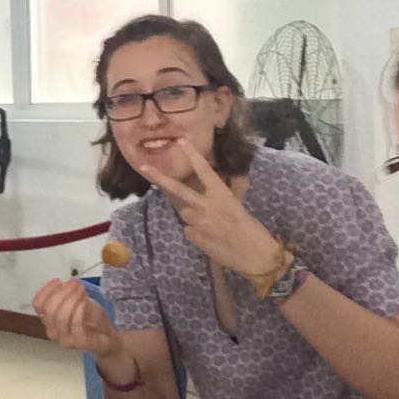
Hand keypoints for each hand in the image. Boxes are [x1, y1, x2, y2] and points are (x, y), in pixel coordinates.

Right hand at [32, 278, 119, 355]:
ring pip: (61, 316)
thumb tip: (64, 283)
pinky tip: (84, 301)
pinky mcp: (78, 342)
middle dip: (62, 292)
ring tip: (81, 290)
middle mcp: (53, 330)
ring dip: (71, 299)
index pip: (38, 304)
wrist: (105, 335)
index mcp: (48, 319)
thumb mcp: (76, 301)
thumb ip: (66, 293)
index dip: (46, 290)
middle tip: (74, 284)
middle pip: (49, 309)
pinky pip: (75, 323)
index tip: (58, 280)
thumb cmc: (90, 319)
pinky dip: (79, 309)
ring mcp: (65, 339)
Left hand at [140, 138, 284, 279]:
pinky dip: (196, 233)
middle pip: (178, 190)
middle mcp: (207, 206)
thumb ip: (218, 200)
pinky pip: (188, 230)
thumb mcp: (237, 207)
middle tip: (143, 167)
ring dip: (193, 217)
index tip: (181, 141)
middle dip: (160, 178)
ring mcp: (199, 222)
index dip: (192, 155)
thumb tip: (202, 199)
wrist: (255, 256)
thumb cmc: (252, 230)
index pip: (205, 171)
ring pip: (185, 213)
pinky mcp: (194, 237)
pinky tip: (211, 239)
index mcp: (222, 195)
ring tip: (212, 226)